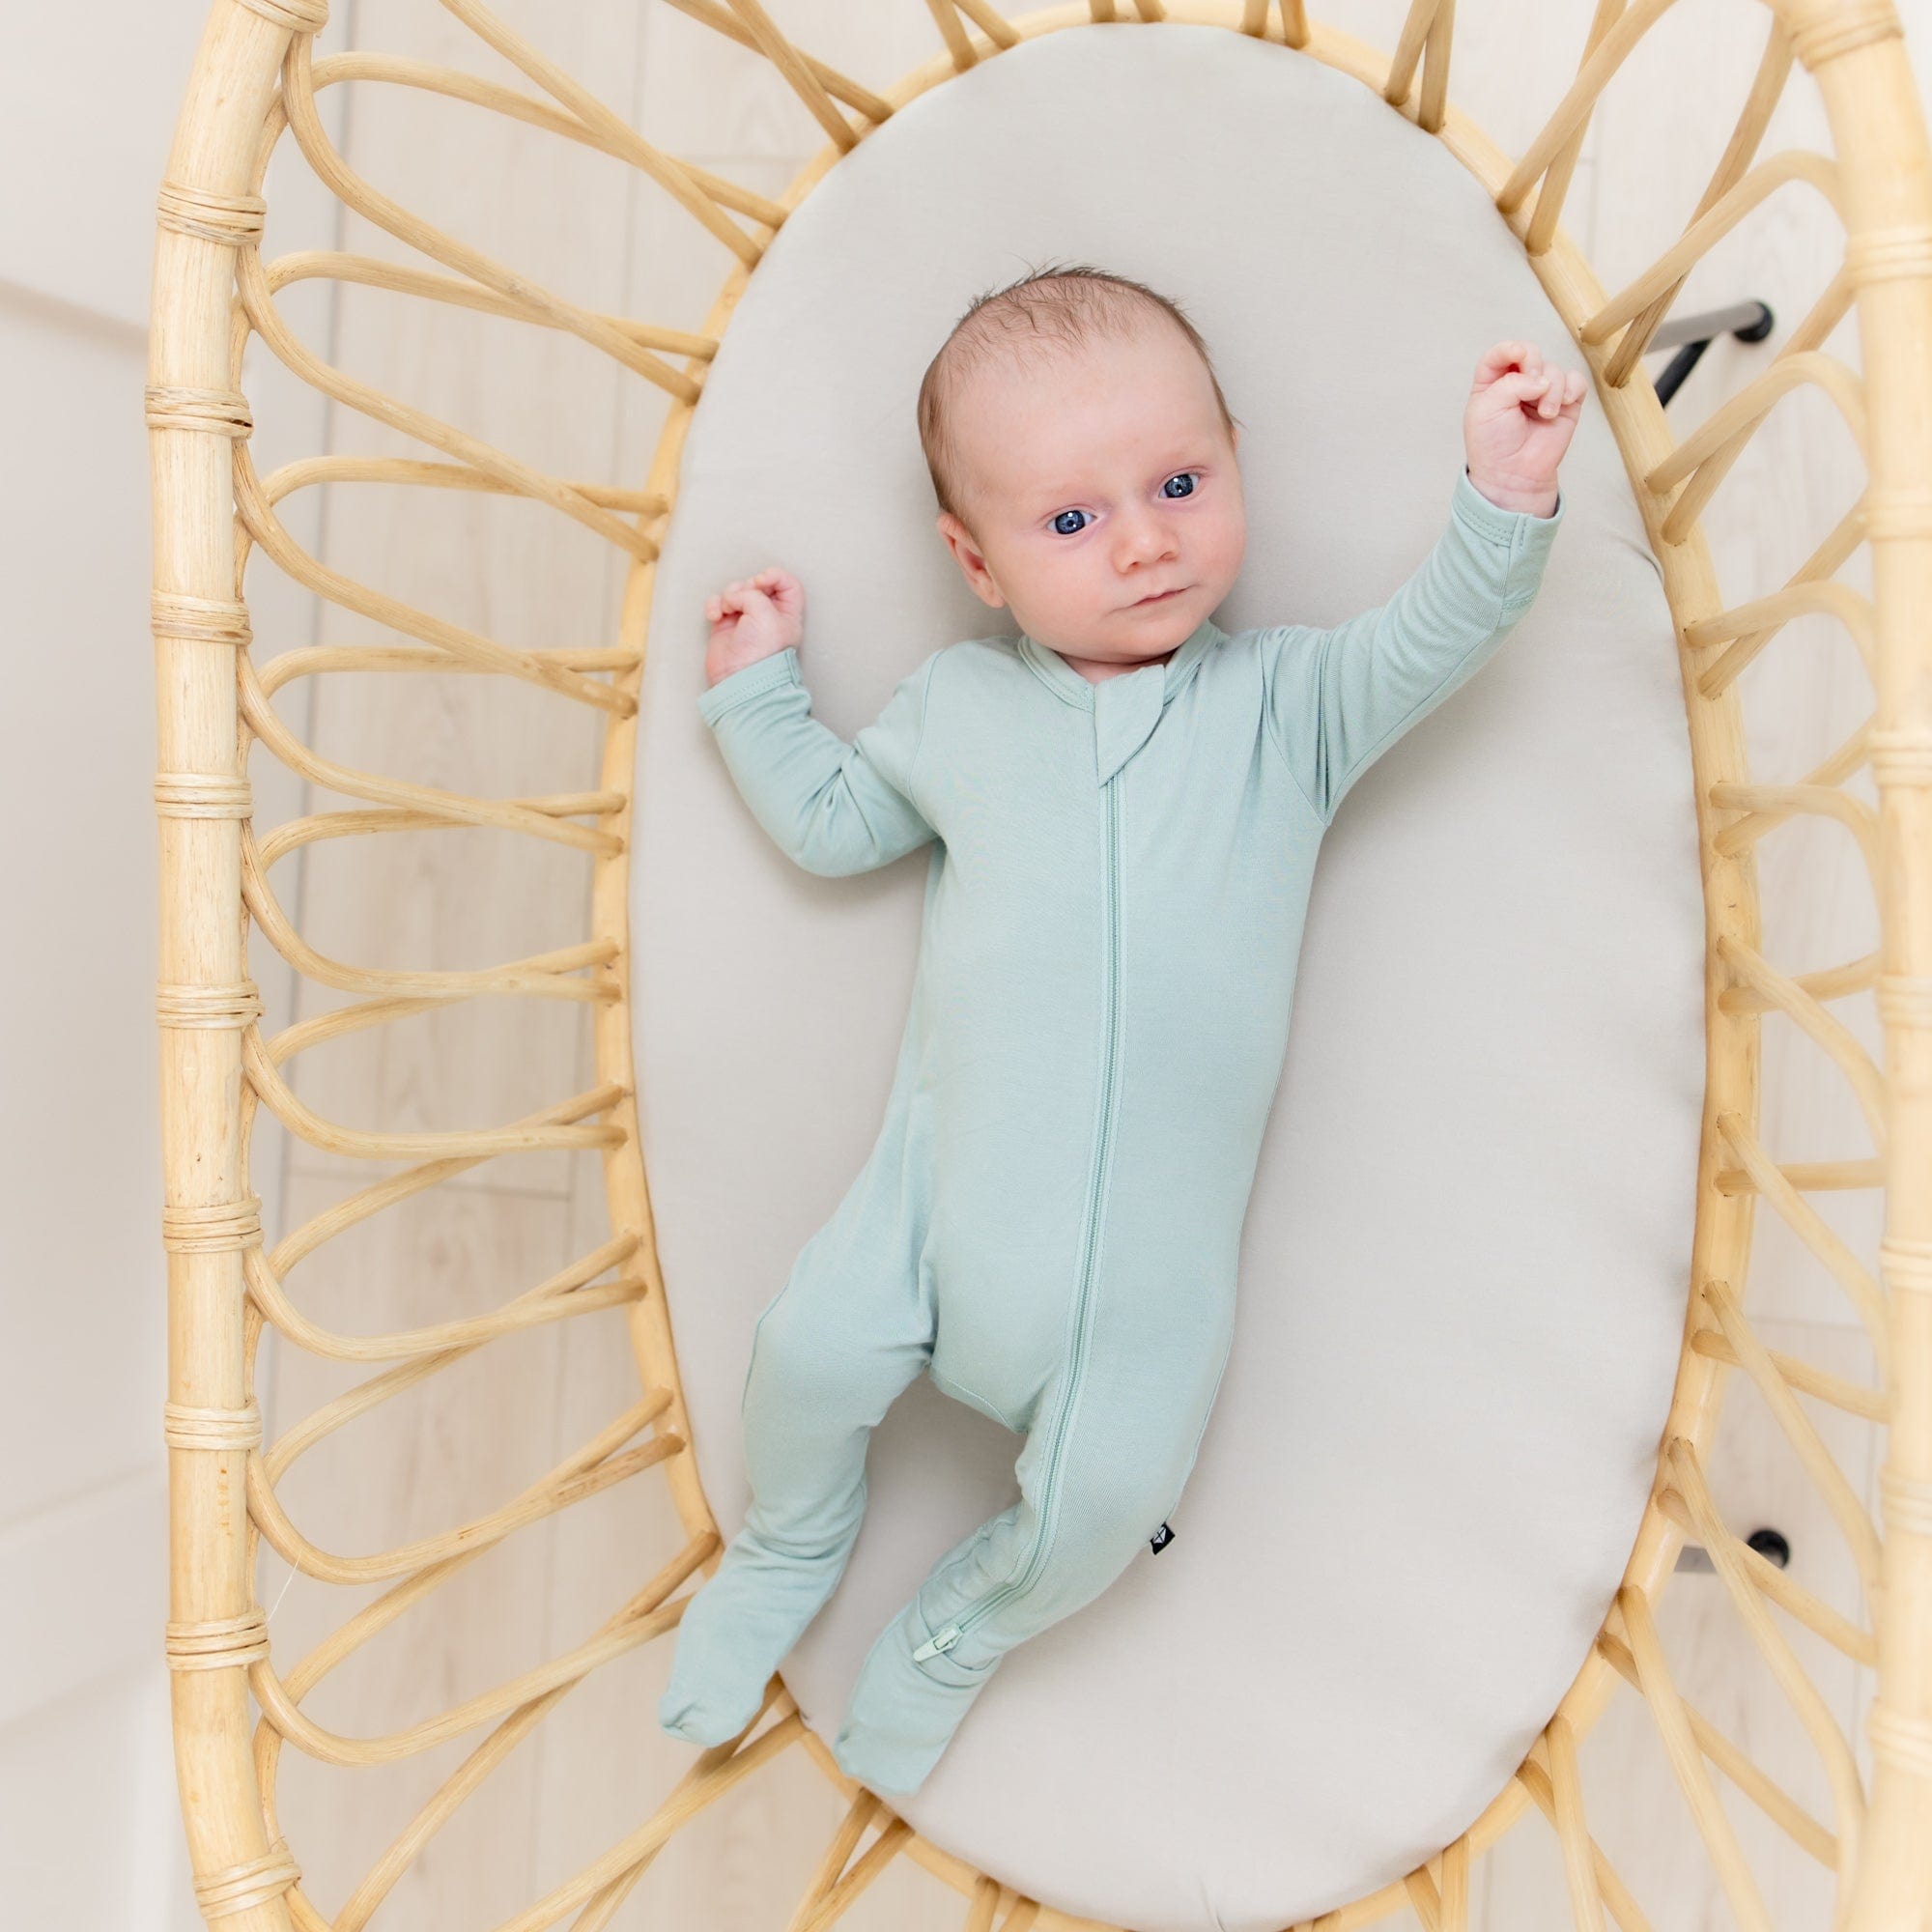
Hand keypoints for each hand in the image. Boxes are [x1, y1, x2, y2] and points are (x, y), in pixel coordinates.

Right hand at [704, 568, 804, 687]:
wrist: (736, 678)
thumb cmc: (760, 653)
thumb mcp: (766, 614)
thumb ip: (753, 593)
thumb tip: (736, 595)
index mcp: (787, 614)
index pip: (788, 584)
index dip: (775, 576)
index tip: (762, 581)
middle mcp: (767, 615)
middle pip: (758, 584)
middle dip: (747, 587)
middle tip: (744, 600)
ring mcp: (745, 619)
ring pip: (735, 591)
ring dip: (729, 596)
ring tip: (728, 611)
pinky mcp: (725, 625)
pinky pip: (718, 603)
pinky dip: (714, 605)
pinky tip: (715, 616)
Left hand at [1463, 341, 1585, 515]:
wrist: (1514, 475)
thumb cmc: (1494, 445)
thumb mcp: (1488, 409)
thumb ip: (1512, 383)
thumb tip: (1543, 380)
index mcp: (1491, 383)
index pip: (1499, 353)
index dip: (1509, 348)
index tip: (1517, 354)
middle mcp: (1517, 384)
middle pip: (1530, 353)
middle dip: (1533, 365)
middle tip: (1532, 389)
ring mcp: (1542, 393)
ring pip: (1553, 369)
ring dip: (1552, 389)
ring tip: (1545, 414)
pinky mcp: (1565, 403)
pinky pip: (1576, 380)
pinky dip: (1572, 388)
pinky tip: (1563, 404)